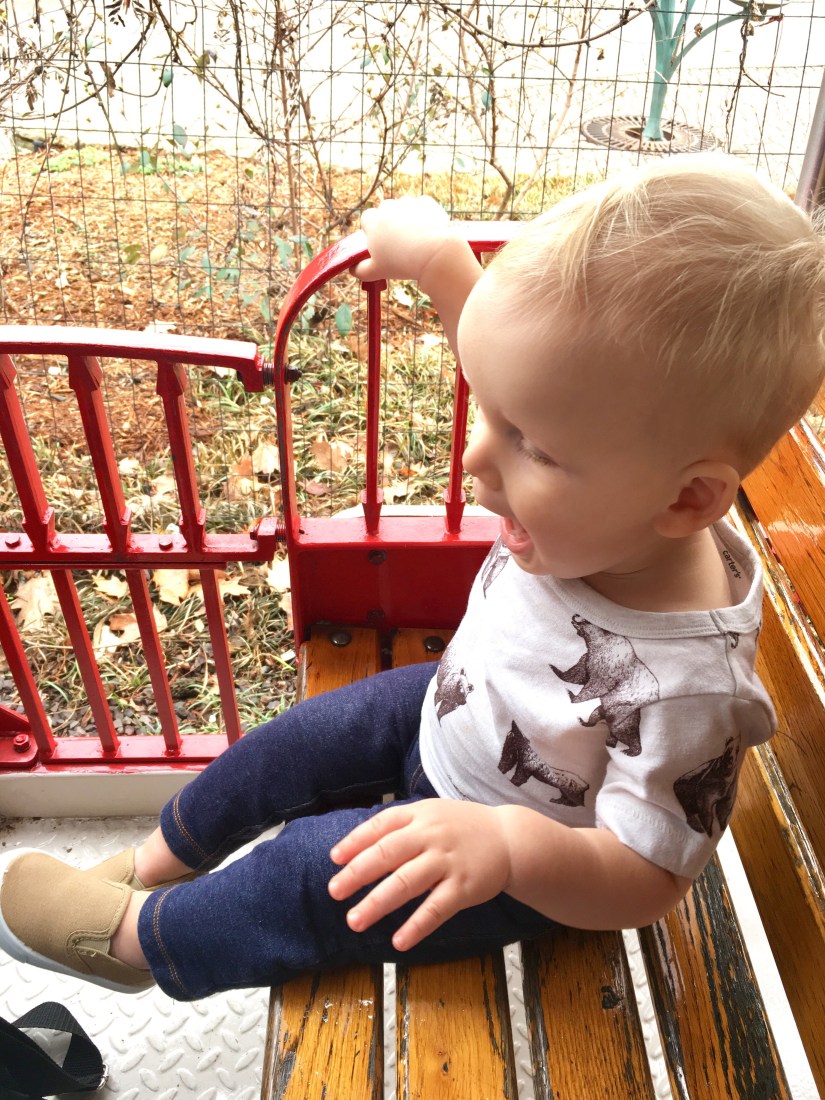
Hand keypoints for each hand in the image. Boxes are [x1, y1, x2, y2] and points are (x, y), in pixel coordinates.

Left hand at [328, 799, 511, 950]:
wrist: (510, 838)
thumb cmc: (461, 828)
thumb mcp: (431, 814)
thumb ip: (399, 826)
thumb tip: (356, 846)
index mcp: (419, 815)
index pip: (381, 825)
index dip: (355, 841)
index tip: (334, 859)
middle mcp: (431, 835)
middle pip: (387, 853)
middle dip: (357, 874)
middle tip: (334, 892)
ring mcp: (447, 861)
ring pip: (406, 882)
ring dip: (377, 903)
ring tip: (354, 920)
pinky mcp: (464, 887)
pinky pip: (436, 908)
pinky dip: (416, 925)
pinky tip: (398, 941)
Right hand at [352, 196, 456, 284]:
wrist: (436, 253)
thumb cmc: (403, 263)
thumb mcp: (376, 272)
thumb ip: (359, 270)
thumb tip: (352, 268)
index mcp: (372, 220)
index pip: (366, 221)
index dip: (372, 233)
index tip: (381, 246)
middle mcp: (388, 206)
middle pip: (385, 213)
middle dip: (389, 225)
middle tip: (399, 246)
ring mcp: (408, 202)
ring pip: (404, 210)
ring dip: (406, 220)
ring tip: (416, 241)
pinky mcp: (427, 202)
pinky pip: (422, 208)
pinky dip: (424, 218)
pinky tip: (428, 234)